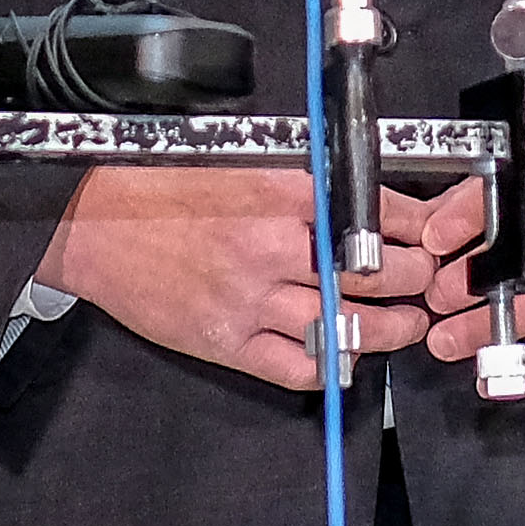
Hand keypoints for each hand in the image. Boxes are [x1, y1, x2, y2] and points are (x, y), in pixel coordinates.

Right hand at [33, 167, 438, 388]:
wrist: (92, 220)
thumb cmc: (161, 183)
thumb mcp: (240, 158)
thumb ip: (299, 179)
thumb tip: (358, 194)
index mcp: (281, 192)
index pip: (374, 211)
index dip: (415, 226)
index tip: (430, 232)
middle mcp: (273, 247)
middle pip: (375, 273)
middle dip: (417, 279)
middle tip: (431, 280)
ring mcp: (251, 300)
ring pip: (347, 325)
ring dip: (391, 328)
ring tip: (410, 323)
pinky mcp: (227, 341)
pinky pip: (297, 367)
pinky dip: (332, 365)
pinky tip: (348, 356)